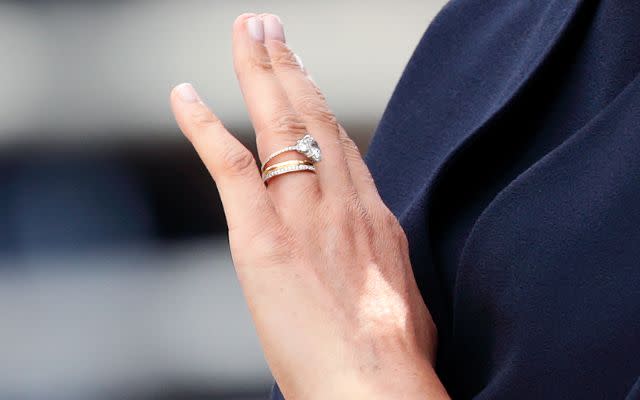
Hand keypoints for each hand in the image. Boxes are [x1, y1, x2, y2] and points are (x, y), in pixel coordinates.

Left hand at [170, 13, 448, 399]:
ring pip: (280, 122)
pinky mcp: (262, 238)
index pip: (343, 145)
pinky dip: (204, 126)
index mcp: (376, 218)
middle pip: (315, 116)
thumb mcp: (403, 301)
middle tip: (273, 28)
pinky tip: (185, 94)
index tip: (307, 79)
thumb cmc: (396, 359)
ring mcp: (303, 213)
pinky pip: (229, 165)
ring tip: (249, 32)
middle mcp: (343, 201)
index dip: (323, 106)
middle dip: (292, 66)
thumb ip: (385, 270)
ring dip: (260, 71)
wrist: (378, 387)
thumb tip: (381, 268)